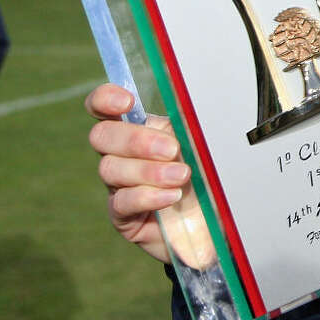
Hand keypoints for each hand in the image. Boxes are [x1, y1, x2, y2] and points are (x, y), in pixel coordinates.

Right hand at [86, 83, 214, 267]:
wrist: (217, 220)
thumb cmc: (209, 174)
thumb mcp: (202, 144)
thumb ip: (187, 124)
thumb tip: (182, 105)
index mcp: (141, 129)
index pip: (104, 107)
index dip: (105, 99)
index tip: (127, 102)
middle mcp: (123, 155)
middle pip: (102, 136)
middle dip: (136, 140)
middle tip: (172, 150)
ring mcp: (119, 186)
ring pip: (110, 169)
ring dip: (149, 171)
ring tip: (183, 176)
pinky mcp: (123, 216)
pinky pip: (122, 202)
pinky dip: (148, 196)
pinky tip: (172, 196)